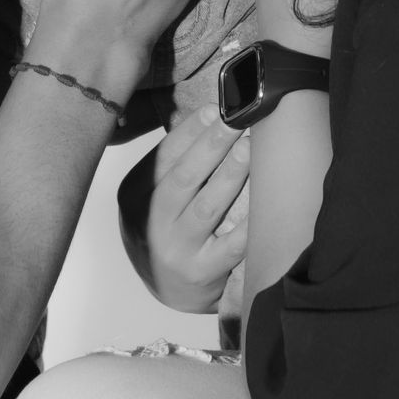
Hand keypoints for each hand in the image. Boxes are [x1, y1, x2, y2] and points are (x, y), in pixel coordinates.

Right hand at [118, 104, 249, 311]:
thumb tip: (210, 114)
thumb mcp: (153, 194)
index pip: (162, 157)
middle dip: (212, 145)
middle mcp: (150, 223)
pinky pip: (231, 245)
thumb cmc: (166, 228)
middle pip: (183, 178)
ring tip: (248, 149)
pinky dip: (248, 222)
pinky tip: (263, 200)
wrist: (168, 289)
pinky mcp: (202, 273)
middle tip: (236, 121)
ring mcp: (176, 250)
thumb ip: (174, 162)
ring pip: (207, 207)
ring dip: (230, 175)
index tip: (215, 109)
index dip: (190, 131)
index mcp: (134, 196)